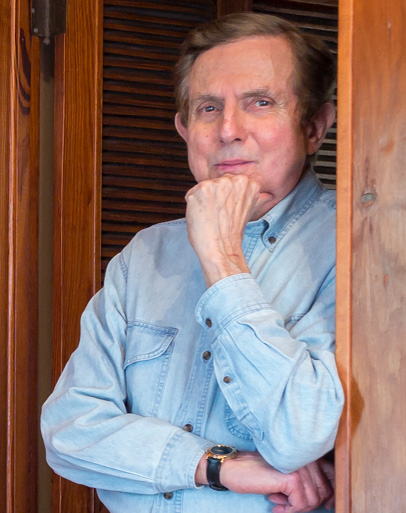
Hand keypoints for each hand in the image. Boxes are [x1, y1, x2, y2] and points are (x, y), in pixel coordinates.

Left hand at [185, 174, 259, 286]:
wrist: (220, 248)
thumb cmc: (231, 233)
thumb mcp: (249, 212)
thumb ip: (253, 199)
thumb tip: (267, 195)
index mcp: (250, 184)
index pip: (229, 182)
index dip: (225, 198)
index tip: (227, 211)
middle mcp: (236, 180)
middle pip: (217, 182)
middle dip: (214, 196)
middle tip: (219, 215)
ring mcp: (219, 183)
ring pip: (204, 187)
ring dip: (203, 200)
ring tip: (211, 216)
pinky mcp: (203, 189)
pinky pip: (191, 193)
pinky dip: (192, 205)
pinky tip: (202, 215)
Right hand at [195, 451, 333, 512]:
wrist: (235, 468)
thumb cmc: (258, 472)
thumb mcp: (285, 474)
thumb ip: (305, 480)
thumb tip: (326, 499)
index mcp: (306, 454)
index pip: (331, 476)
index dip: (327, 496)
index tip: (315, 505)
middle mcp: (306, 457)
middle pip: (323, 492)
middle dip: (306, 504)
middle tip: (286, 505)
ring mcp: (300, 466)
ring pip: (312, 501)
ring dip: (295, 508)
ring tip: (278, 503)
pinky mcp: (291, 477)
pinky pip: (300, 504)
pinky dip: (289, 510)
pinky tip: (274, 503)